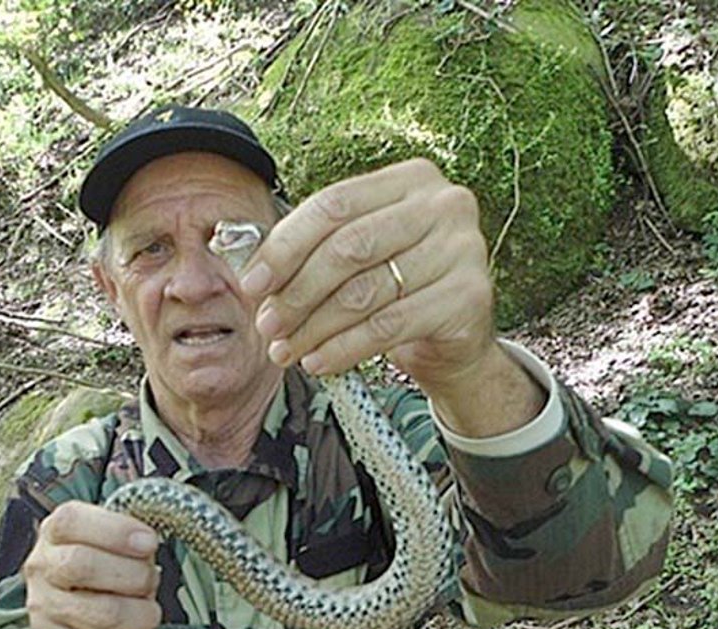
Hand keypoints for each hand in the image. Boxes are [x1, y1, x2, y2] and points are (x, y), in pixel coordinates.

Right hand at [20, 502, 161, 628]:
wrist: (65, 628)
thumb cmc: (97, 578)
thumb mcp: (108, 546)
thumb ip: (127, 540)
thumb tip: (148, 545)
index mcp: (55, 533)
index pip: (71, 521)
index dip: (115, 531)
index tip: (149, 542)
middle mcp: (42, 567)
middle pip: (83, 565)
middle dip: (134, 575)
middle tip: (151, 582)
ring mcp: (43, 608)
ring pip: (102, 614)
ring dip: (141, 615)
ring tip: (149, 614)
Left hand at [240, 158, 497, 396]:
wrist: (455, 336)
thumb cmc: (397, 288)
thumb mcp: (360, 257)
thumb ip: (313, 249)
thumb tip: (248, 271)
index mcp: (411, 179)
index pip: (333, 205)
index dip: (284, 247)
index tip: (252, 284)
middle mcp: (444, 205)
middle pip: (347, 248)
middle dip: (297, 293)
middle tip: (267, 325)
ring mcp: (463, 249)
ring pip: (365, 292)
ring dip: (314, 328)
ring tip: (285, 350)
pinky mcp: (469, 297)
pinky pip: (388, 327)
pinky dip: (344, 348)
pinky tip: (318, 361)